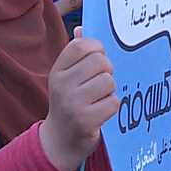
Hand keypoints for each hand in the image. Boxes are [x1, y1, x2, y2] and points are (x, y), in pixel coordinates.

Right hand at [39, 28, 117, 170]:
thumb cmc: (69, 104)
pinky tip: (101, 112)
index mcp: (57, 70)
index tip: (98, 60)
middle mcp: (61, 85)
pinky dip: (111, 107)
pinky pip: (112, 102)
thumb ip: (75, 55)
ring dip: (110, 90)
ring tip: (99, 98)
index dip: (97, 49)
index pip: (81, 45)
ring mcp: (72, 103)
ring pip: (108, 82)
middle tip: (100, 83)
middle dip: (107, 71)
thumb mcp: (66, 78)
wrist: (59, 142)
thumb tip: (81, 29)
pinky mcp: (85, 120)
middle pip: (100, 62)